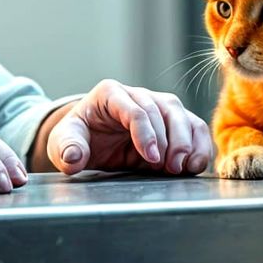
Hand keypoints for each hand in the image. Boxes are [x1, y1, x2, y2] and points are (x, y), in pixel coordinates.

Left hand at [44, 80, 212, 175]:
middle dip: (171, 140)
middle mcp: (137, 96)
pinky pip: (193, 127)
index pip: (136, 109)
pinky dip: (199, 146)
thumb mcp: (64, 142)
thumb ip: (68, 148)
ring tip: (183, 168)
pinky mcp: (171, 122)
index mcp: (110, 94)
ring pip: (182, 115)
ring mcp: (157, 106)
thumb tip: (73, 158)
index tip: (150, 158)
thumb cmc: (78, 136)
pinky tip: (194, 165)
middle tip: (169, 167)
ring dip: (188, 143)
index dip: (146, 134)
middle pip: (165, 109)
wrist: (89, 139)